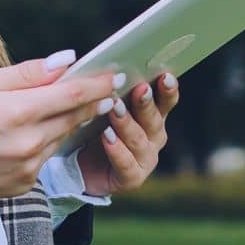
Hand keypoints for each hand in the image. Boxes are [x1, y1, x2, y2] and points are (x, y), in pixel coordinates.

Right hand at [0, 51, 122, 199]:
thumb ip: (28, 73)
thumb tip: (66, 60)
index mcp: (18, 112)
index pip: (72, 95)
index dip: (97, 84)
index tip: (114, 74)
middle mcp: (29, 143)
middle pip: (74, 117)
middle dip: (94, 101)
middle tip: (109, 88)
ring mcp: (29, 167)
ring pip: (62, 138)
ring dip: (74, 121)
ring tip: (82, 106)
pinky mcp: (25, 184)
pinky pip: (46, 158)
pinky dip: (48, 142)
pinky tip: (40, 132)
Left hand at [76, 72, 179, 195]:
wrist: (77, 167)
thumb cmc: (91, 128)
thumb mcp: (100, 105)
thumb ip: (108, 89)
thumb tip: (108, 65)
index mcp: (152, 116)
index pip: (165, 100)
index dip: (167, 89)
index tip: (165, 75)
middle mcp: (154, 137)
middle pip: (154, 119)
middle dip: (146, 103)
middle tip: (139, 89)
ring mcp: (146, 159)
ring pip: (139, 140)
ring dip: (128, 124)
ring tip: (115, 110)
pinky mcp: (132, 178)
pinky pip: (127, 164)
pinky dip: (117, 151)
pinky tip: (108, 138)